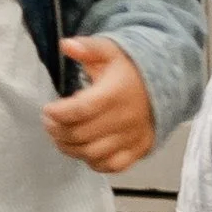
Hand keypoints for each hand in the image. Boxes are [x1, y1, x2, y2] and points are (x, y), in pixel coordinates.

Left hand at [43, 34, 157, 175]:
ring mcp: (133, 137)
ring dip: (70, 148)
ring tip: (60, 137)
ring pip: (93, 154)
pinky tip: (84, 149)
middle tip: (49, 122)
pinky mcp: (139, 150)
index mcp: (116, 93)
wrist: (164, 85)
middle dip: (58, 131)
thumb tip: (65, 45)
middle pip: (82, 134)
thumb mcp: (109, 50)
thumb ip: (87, 47)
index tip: (47, 109)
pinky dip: (94, 162)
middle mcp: (125, 119)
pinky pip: (113, 166)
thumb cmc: (129, 68)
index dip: (58, 113)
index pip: (81, 110)